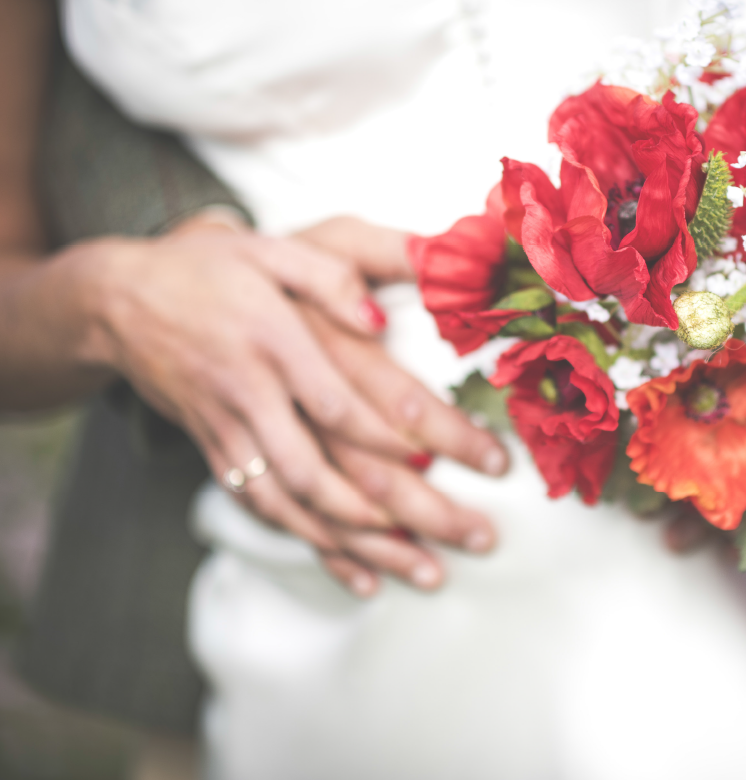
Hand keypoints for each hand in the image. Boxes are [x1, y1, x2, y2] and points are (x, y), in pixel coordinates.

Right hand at [74, 212, 486, 582]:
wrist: (120, 302)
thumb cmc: (210, 269)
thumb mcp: (272, 249)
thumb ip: (332, 276)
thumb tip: (382, 319)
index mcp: (276, 342)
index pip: (346, 402)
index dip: (406, 434)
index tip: (466, 459)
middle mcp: (254, 397)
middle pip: (332, 472)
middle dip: (409, 511)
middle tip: (475, 534)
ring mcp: (233, 433)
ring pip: (301, 507)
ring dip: (368, 546)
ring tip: (431, 572)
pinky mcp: (221, 454)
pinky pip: (268, 513)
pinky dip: (316, 549)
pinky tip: (362, 578)